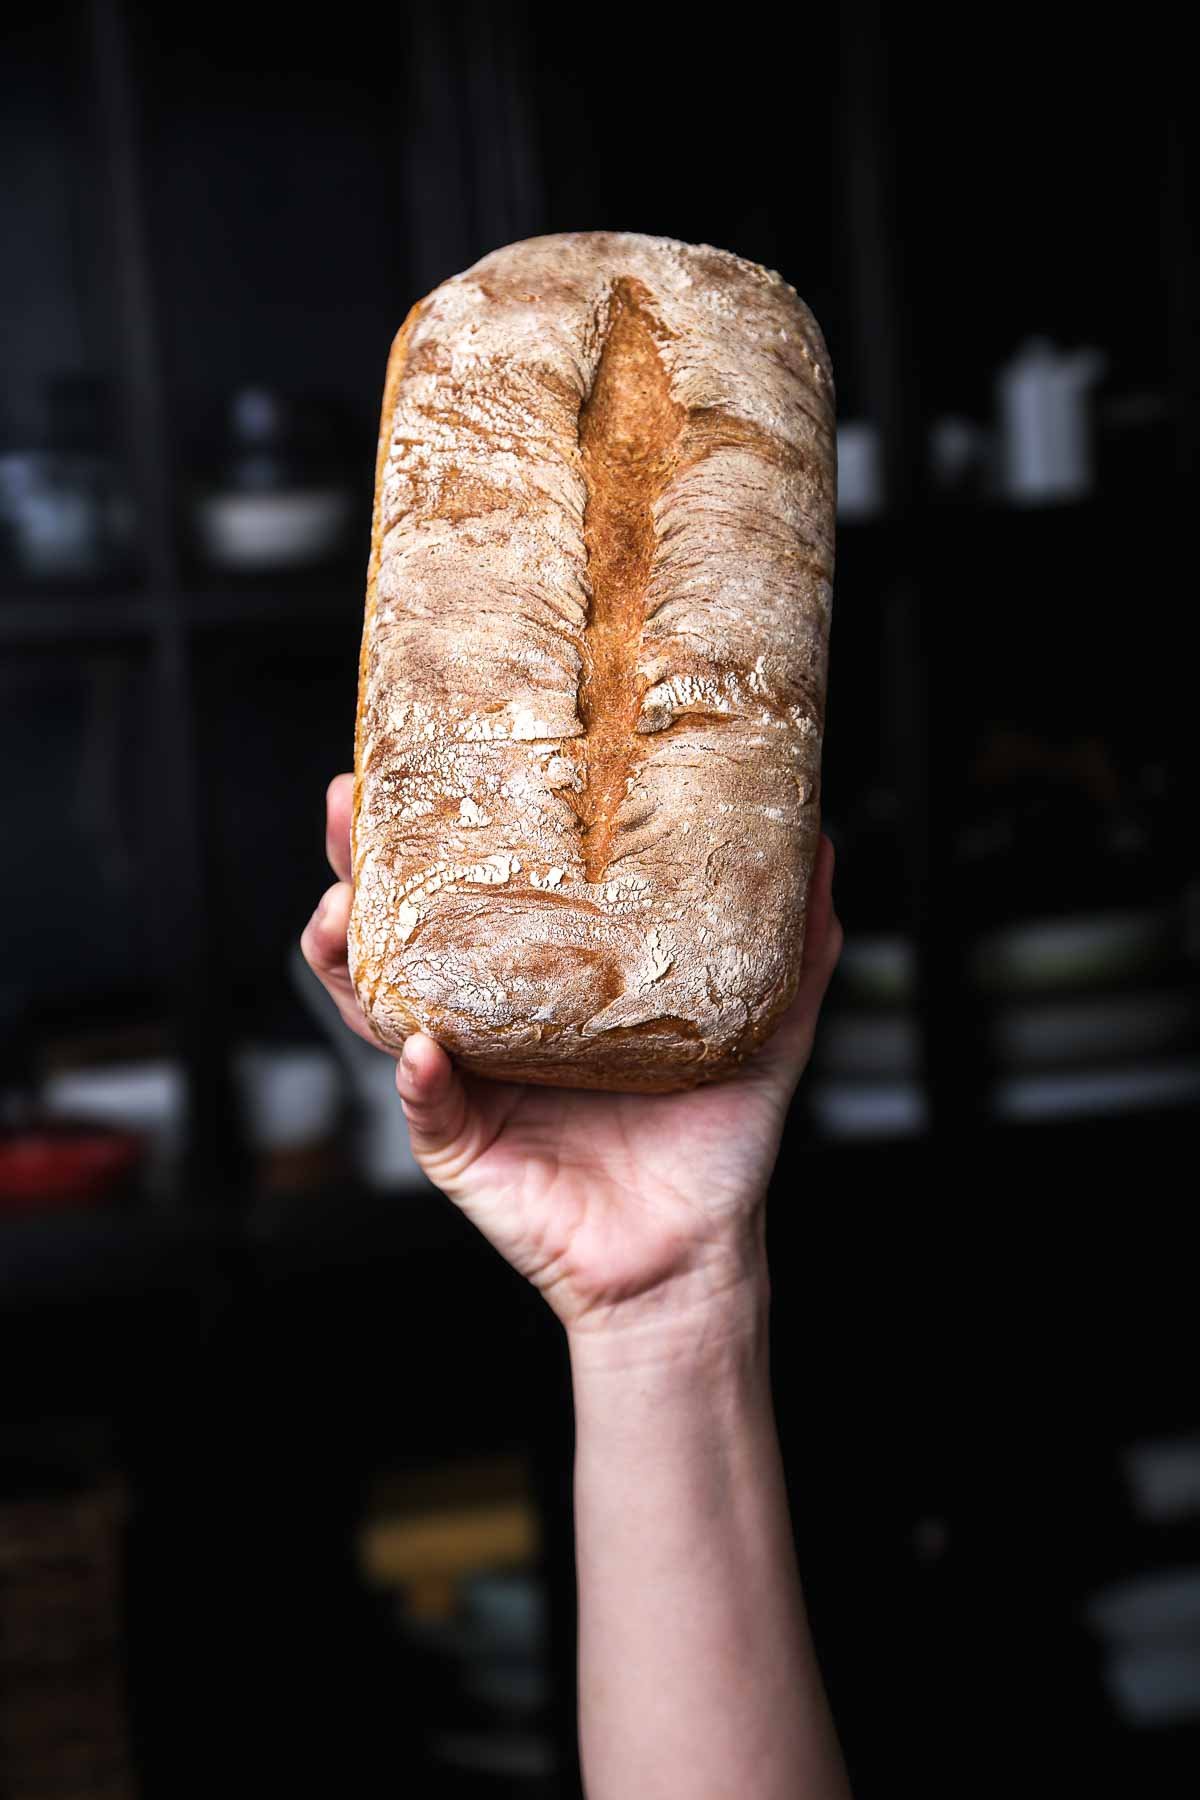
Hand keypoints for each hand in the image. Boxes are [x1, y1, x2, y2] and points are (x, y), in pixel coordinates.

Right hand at [302, 774, 841, 1336]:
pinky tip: (424, 1046)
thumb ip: (791, 949)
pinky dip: (419, 1076)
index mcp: (541, 984)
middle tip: (347, 807)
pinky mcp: (459, 1146)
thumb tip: (823, 846)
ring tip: (342, 912)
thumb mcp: (759, 1031)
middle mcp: (488, 1021)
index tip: (414, 764)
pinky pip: (425, 1106)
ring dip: (346, 955)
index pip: (473, 891)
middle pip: (399, 930)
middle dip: (357, 866)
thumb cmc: (712, 1143)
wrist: (693, 1253)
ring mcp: (462, 1080)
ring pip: (377, 1006)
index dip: (433, 832)